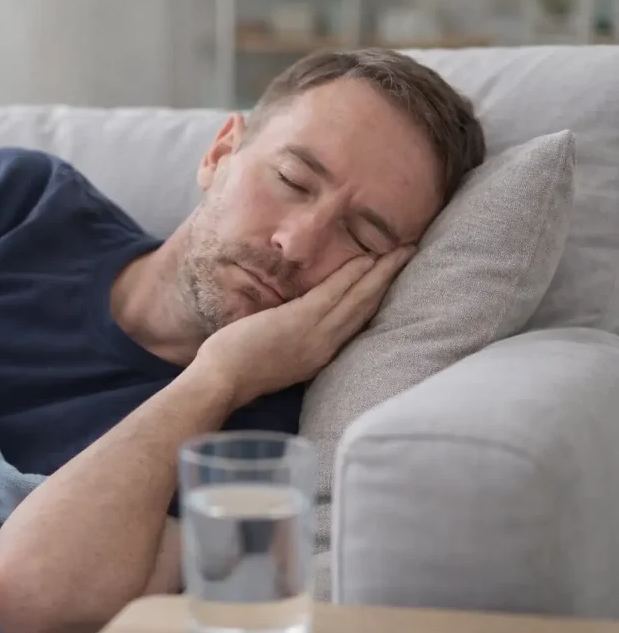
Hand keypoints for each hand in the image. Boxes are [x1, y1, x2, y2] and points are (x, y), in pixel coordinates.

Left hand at [192, 247, 414, 409]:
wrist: (222, 381)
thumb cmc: (239, 368)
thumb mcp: (279, 357)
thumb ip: (296, 340)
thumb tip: (299, 322)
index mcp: (321, 355)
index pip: (358, 323)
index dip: (378, 299)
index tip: (393, 280)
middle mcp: (327, 347)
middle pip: (368, 308)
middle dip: (391, 281)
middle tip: (410, 255)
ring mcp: (316, 334)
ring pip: (359, 299)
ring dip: (383, 272)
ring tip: (402, 251)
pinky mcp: (300, 322)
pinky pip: (334, 293)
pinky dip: (354, 275)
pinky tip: (368, 258)